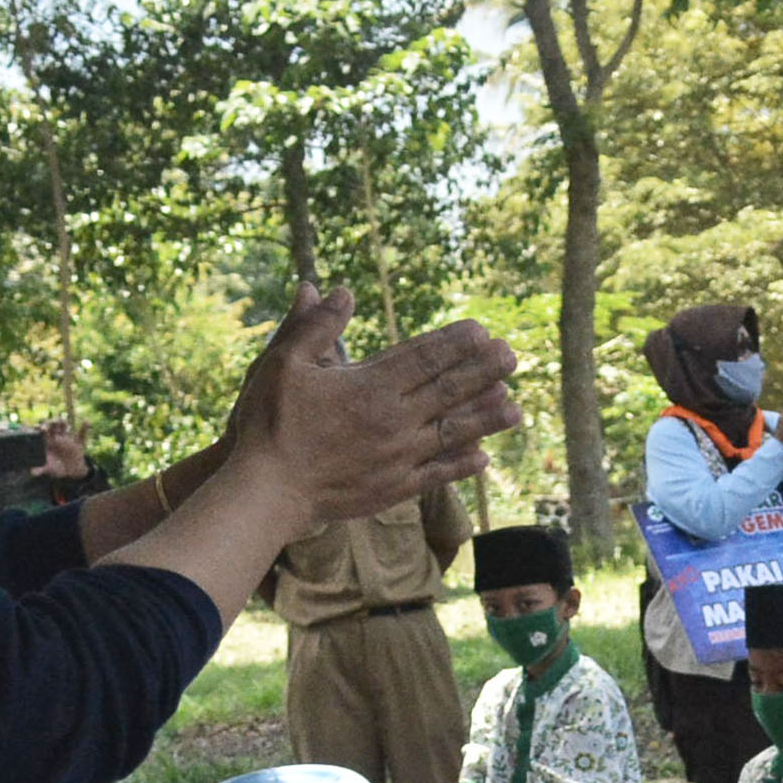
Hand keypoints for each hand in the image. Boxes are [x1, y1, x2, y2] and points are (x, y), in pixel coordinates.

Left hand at [40, 416, 87, 482]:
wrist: (72, 472)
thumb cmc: (57, 469)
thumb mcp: (49, 470)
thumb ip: (41, 469)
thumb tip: (31, 472)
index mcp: (47, 442)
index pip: (42, 432)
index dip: (40, 428)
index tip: (39, 428)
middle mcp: (56, 438)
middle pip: (52, 426)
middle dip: (50, 423)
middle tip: (50, 424)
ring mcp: (67, 439)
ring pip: (64, 426)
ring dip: (63, 422)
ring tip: (63, 421)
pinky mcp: (77, 442)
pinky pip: (82, 434)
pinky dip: (84, 428)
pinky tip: (86, 421)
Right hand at [223, 289, 520, 526]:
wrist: (266, 492)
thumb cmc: (269, 423)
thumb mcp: (283, 363)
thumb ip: (314, 326)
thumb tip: (339, 291)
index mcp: (370, 386)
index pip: (423, 357)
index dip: (454, 343)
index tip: (480, 330)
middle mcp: (393, 421)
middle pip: (448, 390)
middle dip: (483, 371)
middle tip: (512, 356)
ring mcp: (398, 457)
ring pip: (453, 433)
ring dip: (486, 418)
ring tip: (516, 407)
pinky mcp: (394, 488)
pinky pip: (438, 474)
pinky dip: (462, 465)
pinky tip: (484, 459)